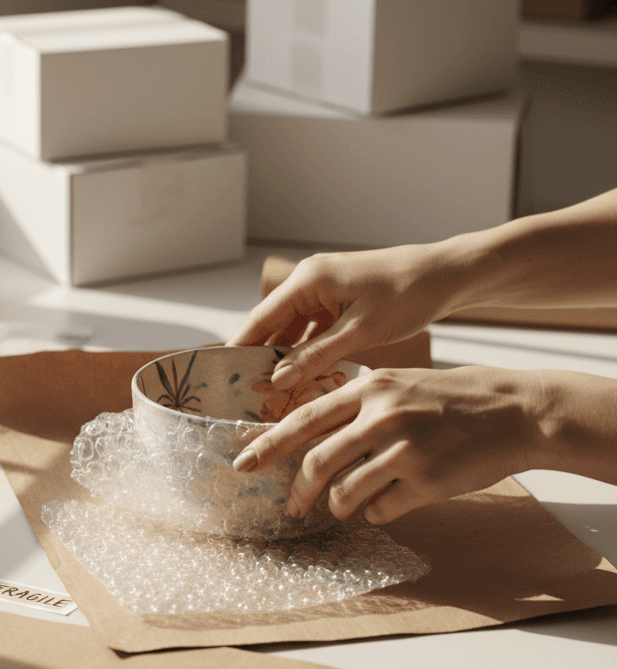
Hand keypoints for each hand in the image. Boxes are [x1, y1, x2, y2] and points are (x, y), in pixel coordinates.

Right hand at [228, 245, 464, 389]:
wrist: (447, 275)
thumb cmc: (409, 294)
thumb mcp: (361, 331)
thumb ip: (316, 356)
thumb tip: (277, 379)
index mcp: (308, 280)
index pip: (260, 318)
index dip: (238, 347)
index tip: (220, 375)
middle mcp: (309, 281)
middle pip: (272, 324)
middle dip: (261, 357)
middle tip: (246, 393)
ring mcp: (324, 290)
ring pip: (292, 330)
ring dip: (285, 358)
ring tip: (272, 393)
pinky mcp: (339, 301)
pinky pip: (312, 330)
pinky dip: (307, 352)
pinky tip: (304, 378)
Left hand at [232, 366, 543, 523]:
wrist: (512, 410)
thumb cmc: (449, 398)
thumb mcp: (398, 383)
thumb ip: (356, 403)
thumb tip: (310, 434)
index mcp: (369, 388)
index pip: (303, 418)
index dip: (268, 444)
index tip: (241, 462)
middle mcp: (382, 416)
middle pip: (317, 461)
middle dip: (297, 490)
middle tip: (291, 507)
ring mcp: (405, 450)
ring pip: (346, 491)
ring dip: (338, 505)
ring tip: (342, 506)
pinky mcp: (426, 481)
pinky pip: (382, 508)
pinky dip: (375, 512)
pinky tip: (384, 504)